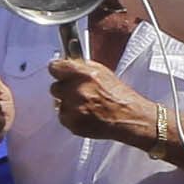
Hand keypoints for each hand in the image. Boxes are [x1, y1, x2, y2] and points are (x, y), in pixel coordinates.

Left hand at [45, 54, 159, 148]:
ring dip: (67, 103)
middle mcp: (75, 90)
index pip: (54, 67)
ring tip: (84, 105)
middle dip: (64, 89)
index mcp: (82, 74)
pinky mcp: (72, 123)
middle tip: (76, 91)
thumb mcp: (102, 72)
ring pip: (57, 103)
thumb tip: (68, 61)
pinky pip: (62, 117)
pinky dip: (71, 116)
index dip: (58, 70)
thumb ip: (81, 66)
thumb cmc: (120, 96)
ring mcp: (73, 108)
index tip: (60, 72)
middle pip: (54, 87)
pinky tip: (85, 114)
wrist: (129, 117)